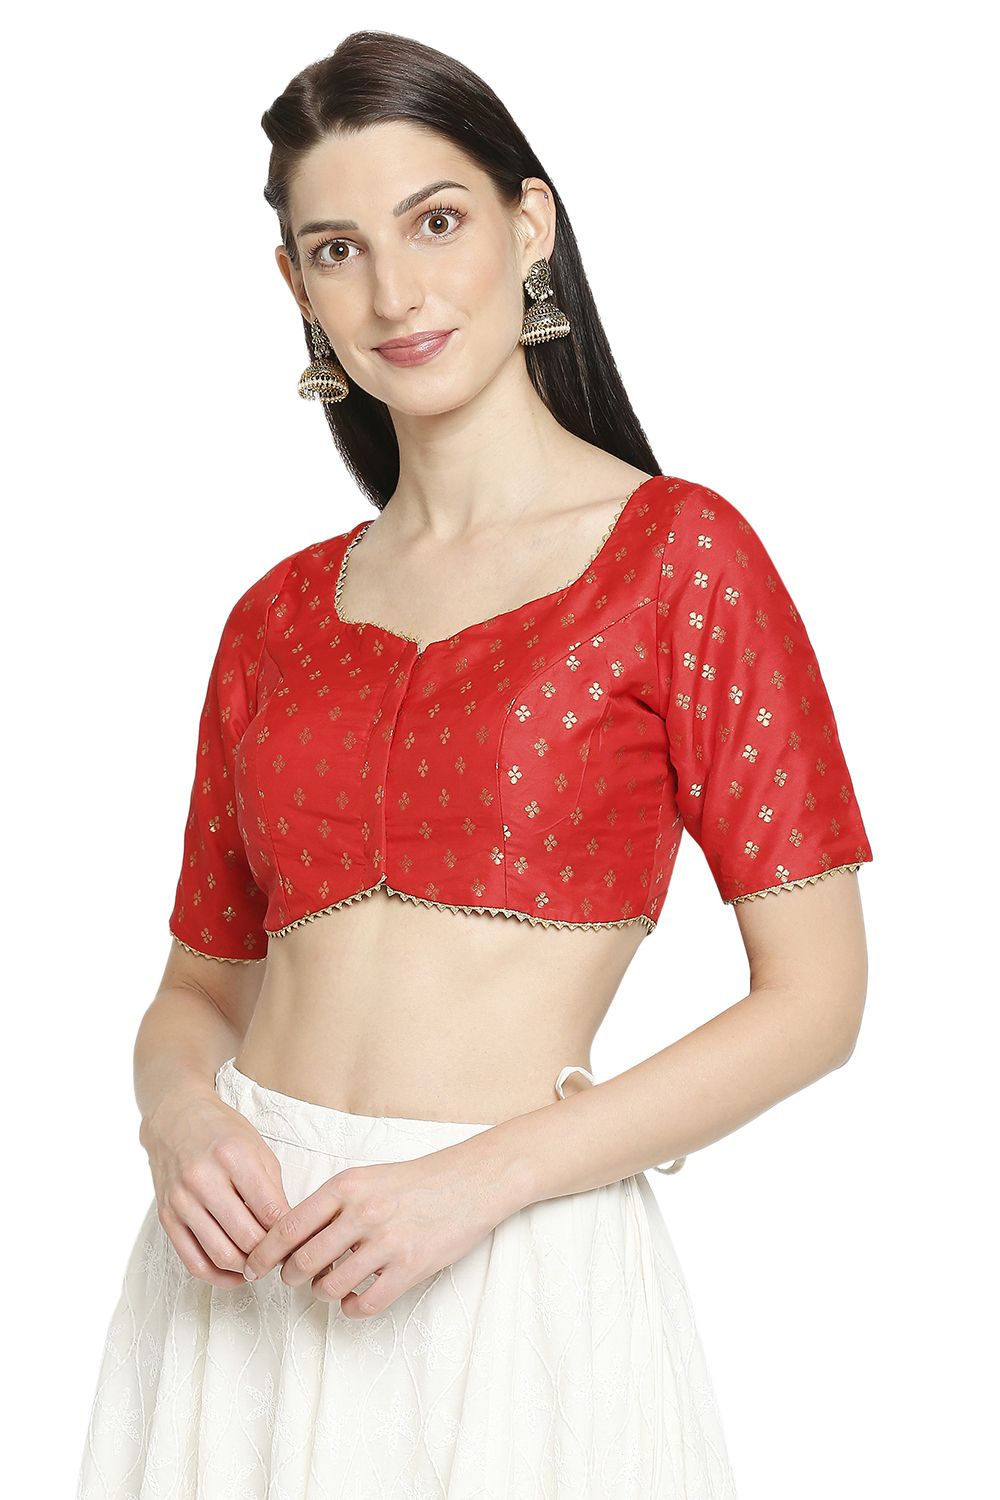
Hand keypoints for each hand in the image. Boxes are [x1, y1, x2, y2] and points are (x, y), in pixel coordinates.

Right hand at [139, 1086, 290, 1288]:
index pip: (270, 1211)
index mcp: (233, 1157)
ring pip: (221, 1256)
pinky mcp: (167, 1218)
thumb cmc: (222, 1132)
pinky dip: (219, 1277)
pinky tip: (236, 1273)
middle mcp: (203, 1180)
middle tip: (282, 1254)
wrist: (175, 1118)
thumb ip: (273, 1190)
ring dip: (247, 1268)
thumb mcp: (257, 1148)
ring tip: (261, 1263)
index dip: (290, 1232)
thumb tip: (288, 1231)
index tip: (299, 1239)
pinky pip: (193, 1262)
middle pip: (247, 1239)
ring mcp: (182, 1201)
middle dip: (270, 1253)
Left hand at [242, 1141, 507, 1317]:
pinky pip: (366, 1304)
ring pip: (331, 1286)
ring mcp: (388, 1242)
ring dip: (323, 1293)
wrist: (471, 1181)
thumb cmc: (416, 1180)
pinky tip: (356, 1300)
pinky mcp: (411, 1267)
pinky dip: (353, 1309)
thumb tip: (291, 1240)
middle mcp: (363, 1213)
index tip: (252, 1268)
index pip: (288, 1227)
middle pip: (303, 1262)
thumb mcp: (368, 1177)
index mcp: (347, 1187)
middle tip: (292, 1280)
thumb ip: (332, 1205)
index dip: (263, 1254)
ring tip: (330, 1286)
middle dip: (290, 1278)